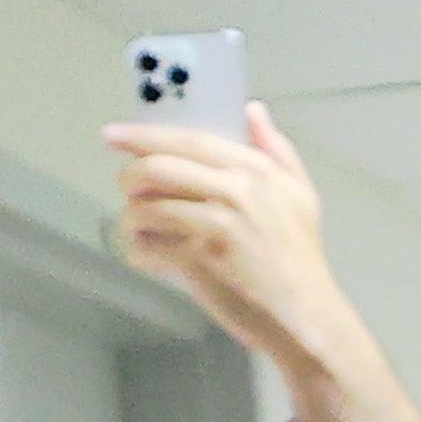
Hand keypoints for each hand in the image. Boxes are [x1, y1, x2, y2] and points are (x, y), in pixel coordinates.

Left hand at [103, 105, 355, 380]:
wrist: (307, 311)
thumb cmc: (301, 257)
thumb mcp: (300, 194)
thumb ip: (277, 150)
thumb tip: (253, 110)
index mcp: (255, 167)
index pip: (188, 140)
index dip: (144, 136)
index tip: (114, 135)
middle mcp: (237, 187)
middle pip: (161, 166)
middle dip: (131, 173)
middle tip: (122, 184)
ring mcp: (219, 220)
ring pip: (149, 205)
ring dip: (132, 215)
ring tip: (134, 224)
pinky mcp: (205, 254)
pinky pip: (151, 243)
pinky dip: (140, 248)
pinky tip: (144, 253)